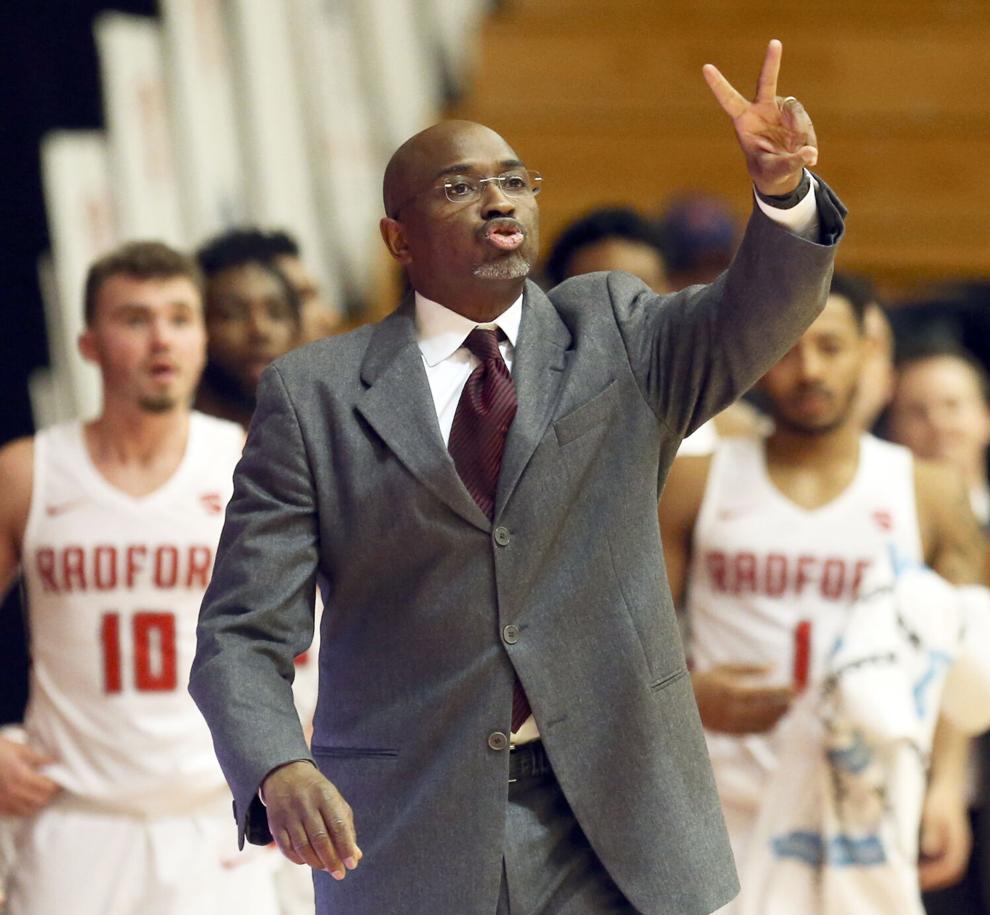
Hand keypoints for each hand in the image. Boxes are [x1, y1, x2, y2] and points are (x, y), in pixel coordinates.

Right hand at [0, 735, 58, 814]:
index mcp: (20, 776)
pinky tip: (25, 801)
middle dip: (48, 795)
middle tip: (52, 788)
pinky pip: (13, 813)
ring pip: (27, 811)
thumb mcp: (19, 749)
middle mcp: (12, 791)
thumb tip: (54, 761)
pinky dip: (22, 810)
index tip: (60, 781)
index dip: (56, 786)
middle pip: (39, 801)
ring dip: (36, 804)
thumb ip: (38, 757)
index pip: (46, 788)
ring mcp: (2, 800)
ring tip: (39, 795)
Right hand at [261, 760, 361, 879]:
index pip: (338, 825)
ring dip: (316, 862)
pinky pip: (286, 848)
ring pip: (303, 846)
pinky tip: (307, 861)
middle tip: (339, 874)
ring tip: (325, 868)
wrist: (285, 774)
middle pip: (320, 839)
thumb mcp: (334, 801)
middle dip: (331, 860)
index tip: (352, 864)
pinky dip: (298, 859)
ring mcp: (289, 814)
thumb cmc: (317, 792)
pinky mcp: (275, 823)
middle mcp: (306, 804)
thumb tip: (355, 856)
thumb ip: (346, 827)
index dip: (346, 846)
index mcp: (325, 796)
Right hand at [692, 664, 793, 733]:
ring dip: (780, 715)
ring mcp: (731, 726)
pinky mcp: (732, 735)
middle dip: (785, 705)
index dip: (783, 691)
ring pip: (765, 725)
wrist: (682, 704)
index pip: (763, 694)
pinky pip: (758, 732)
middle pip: (767, 713)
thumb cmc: (707, 681)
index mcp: (729, 692)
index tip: (798, 686)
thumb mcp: (725, 669)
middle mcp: (731, 712)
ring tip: (789, 704)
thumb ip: (751, 669)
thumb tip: (776, 667)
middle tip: (797, 695)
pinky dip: (770, 724)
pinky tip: (776, 715)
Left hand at [703, 39, 817, 196]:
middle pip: (766, 82)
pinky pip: (805, 123)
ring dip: (801, 134)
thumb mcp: (775, 171)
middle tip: (775, 43)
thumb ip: (790, 163)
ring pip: (795, 112)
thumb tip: (809, 153)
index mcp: (744, 121)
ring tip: (803, 156)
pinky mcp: (795, 113)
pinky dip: (809, 141)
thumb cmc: (768, 170)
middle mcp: (761, 109)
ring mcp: (779, 109)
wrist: (781, 171)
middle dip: (771, 63)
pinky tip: (810, 157)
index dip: (718, 85)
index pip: (729, 100)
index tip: (706, 67)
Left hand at [919, 776, 970, 890]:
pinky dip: (931, 864)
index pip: (951, 868)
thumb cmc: (941, 797)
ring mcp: (955, 844)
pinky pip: (942, 858)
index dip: (936, 877)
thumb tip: (931, 850)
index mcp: (959, 842)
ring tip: (914, 875)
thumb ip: (933, 830)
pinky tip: (917, 862)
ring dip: (931, 873)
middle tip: (914, 881)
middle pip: (950, 871)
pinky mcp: (948, 840)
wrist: (947, 784)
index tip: (919, 880)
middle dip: (933, 879)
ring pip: (946, 866)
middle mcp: (959, 846)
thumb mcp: (933, 812)